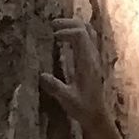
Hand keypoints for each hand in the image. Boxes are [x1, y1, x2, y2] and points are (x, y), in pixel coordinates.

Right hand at [37, 19, 113, 138]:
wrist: (97, 116)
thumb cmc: (83, 108)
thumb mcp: (67, 99)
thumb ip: (55, 88)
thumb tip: (41, 75)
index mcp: (87, 63)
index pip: (80, 36)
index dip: (66, 31)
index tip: (52, 35)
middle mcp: (93, 57)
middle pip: (86, 29)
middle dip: (69, 23)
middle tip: (52, 25)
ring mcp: (95, 58)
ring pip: (89, 33)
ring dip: (74, 26)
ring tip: (57, 28)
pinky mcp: (93, 62)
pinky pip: (88, 40)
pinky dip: (77, 34)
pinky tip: (64, 39)